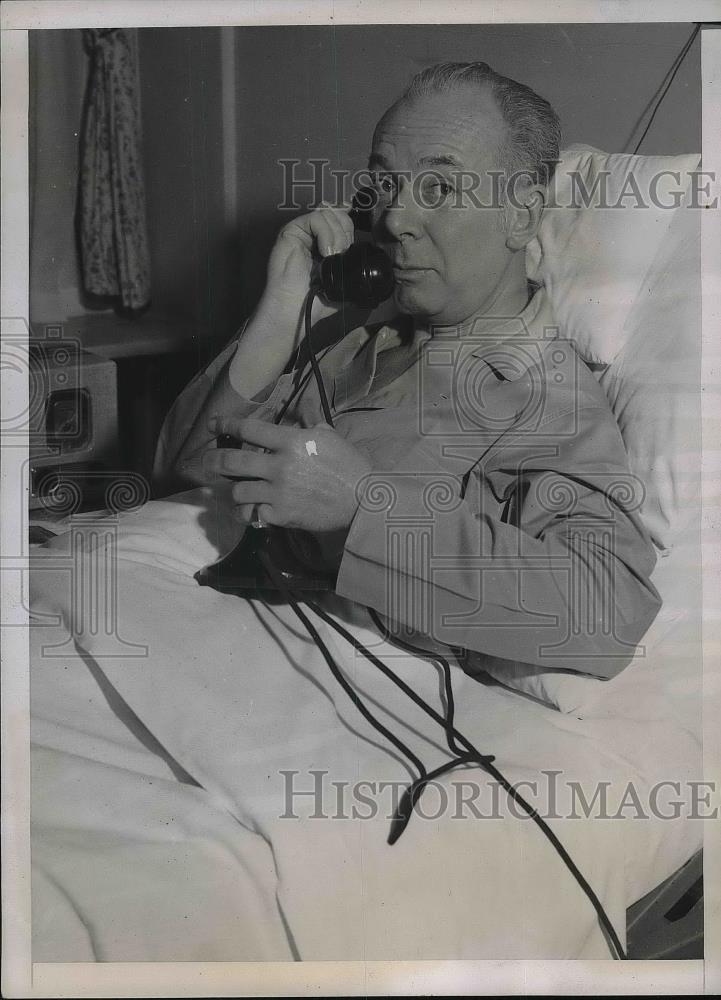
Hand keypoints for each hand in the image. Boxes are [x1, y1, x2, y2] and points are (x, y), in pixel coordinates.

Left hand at [202, 416, 371, 532]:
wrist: (363, 502)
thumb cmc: (350, 466)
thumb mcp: (330, 437)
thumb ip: (309, 423)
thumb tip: (301, 410)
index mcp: (291, 442)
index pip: (248, 429)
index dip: (226, 424)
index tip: (213, 424)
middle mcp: (279, 466)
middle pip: (232, 461)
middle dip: (213, 461)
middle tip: (206, 462)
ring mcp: (278, 493)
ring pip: (238, 491)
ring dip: (234, 491)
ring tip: (236, 491)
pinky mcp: (281, 515)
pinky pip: (252, 514)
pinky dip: (248, 513)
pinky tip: (250, 511)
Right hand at [228, 203, 354, 399]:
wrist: (297, 312)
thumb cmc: (317, 301)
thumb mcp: (347, 284)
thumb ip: (360, 273)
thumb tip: (385, 274)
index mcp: (327, 241)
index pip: (345, 219)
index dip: (354, 226)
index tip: (357, 245)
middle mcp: (314, 233)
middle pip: (338, 212)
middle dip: (347, 231)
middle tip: (343, 254)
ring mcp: (302, 231)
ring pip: (328, 213)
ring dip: (337, 235)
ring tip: (334, 257)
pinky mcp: (291, 231)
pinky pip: (315, 218)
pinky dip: (325, 233)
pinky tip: (326, 253)